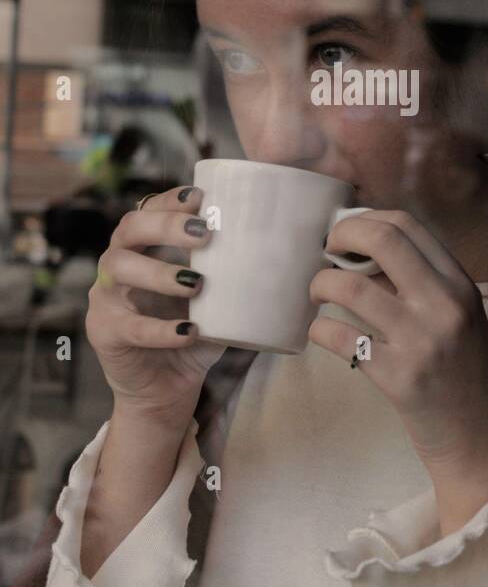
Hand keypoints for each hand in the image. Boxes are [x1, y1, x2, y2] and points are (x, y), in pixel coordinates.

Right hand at [86, 185, 224, 430]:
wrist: (166, 389)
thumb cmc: (193, 333)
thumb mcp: (215, 301)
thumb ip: (233, 277)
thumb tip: (285, 254)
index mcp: (143, 248)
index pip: (148, 209)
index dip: (170, 200)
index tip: (201, 197)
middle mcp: (118, 264)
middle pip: (129, 228)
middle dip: (166, 225)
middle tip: (204, 234)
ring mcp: (105, 297)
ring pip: (119, 268)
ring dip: (159, 272)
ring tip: (196, 283)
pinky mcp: (104, 332)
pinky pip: (130, 326)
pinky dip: (162, 329)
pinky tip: (190, 331)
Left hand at [309, 210, 487, 525]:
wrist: (483, 439)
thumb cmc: (467, 374)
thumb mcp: (459, 317)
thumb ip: (420, 284)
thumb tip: (361, 254)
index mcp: (460, 284)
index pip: (407, 224)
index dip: (366, 219)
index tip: (347, 233)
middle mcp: (444, 305)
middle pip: (382, 240)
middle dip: (341, 235)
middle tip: (325, 251)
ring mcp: (420, 342)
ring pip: (350, 288)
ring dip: (321, 284)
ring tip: (318, 294)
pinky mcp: (397, 378)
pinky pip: (340, 339)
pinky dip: (320, 331)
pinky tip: (321, 334)